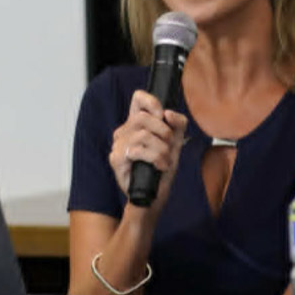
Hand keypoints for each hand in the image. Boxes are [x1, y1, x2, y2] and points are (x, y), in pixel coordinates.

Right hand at [109, 90, 187, 209]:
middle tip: (170, 146)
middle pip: (144, 117)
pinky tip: (160, 166)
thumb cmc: (162, 168)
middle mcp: (124, 131)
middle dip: (164, 132)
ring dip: (161, 149)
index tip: (163, 116)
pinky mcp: (116, 159)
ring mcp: (118, 144)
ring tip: (166, 160)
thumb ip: (178, 125)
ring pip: (143, 135)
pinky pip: (137, 150)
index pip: (138, 99)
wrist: (155, 195)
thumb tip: (168, 114)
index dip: (152, 102)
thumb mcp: (176, 143)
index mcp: (137, 123)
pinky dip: (155, 158)